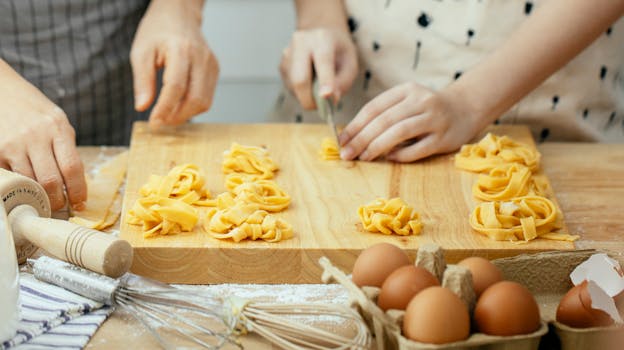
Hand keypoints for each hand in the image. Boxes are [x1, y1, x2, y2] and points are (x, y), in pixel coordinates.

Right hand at [0, 61, 85, 210]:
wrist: (1, 90)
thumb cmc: (33, 109)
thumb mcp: (57, 122)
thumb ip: (65, 148)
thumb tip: (74, 184)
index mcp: (57, 128)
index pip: (72, 168)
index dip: (78, 191)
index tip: (80, 203)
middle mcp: (35, 136)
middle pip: (50, 180)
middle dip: (58, 201)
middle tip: (60, 207)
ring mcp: (12, 143)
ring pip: (29, 182)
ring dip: (38, 197)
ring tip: (43, 201)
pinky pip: (10, 176)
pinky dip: (19, 186)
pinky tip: (24, 187)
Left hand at [131, 0, 218, 128]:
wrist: (179, 14)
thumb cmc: (158, 31)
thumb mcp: (141, 52)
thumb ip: (142, 81)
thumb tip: (142, 107)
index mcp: (180, 50)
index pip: (175, 87)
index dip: (165, 109)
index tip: (154, 122)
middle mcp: (201, 58)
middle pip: (195, 99)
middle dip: (177, 116)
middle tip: (160, 122)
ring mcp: (211, 64)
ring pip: (204, 102)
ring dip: (186, 114)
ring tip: (168, 115)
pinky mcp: (215, 70)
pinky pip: (207, 97)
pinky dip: (193, 106)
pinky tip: (179, 104)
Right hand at [280, 28, 357, 108]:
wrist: (322, 35)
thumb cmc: (339, 52)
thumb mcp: (351, 64)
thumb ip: (343, 82)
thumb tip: (328, 99)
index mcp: (322, 38)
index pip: (323, 61)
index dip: (325, 80)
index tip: (326, 96)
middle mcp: (301, 42)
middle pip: (300, 78)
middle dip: (310, 99)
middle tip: (323, 109)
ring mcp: (288, 54)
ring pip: (294, 87)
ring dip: (307, 96)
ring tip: (320, 88)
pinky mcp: (282, 65)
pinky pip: (290, 87)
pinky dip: (302, 92)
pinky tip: (311, 82)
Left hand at [339, 82, 482, 161]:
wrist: (465, 109)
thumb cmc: (425, 110)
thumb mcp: (406, 102)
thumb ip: (384, 114)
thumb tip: (351, 137)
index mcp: (406, 90)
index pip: (374, 107)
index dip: (355, 125)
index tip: (341, 141)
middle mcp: (421, 101)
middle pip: (384, 120)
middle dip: (361, 139)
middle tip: (347, 154)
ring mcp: (434, 119)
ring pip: (400, 132)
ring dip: (377, 146)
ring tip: (364, 157)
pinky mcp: (444, 138)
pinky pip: (418, 149)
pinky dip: (401, 155)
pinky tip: (390, 158)